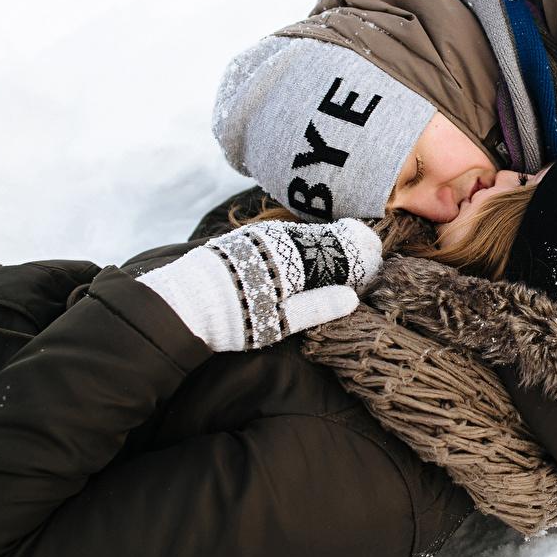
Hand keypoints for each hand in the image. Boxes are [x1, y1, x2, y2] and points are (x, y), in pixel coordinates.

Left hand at [138, 218, 381, 350]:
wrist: (183, 302)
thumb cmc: (235, 318)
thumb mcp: (279, 321)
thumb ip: (317, 307)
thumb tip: (351, 298)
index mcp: (293, 258)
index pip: (338, 251)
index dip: (359, 258)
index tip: (373, 266)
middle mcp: (278, 238)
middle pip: (322, 237)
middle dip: (343, 248)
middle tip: (361, 256)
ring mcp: (260, 235)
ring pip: (302, 235)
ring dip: (320, 245)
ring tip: (333, 258)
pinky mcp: (244, 239)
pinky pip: (283, 236)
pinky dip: (300, 245)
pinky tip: (300, 257)